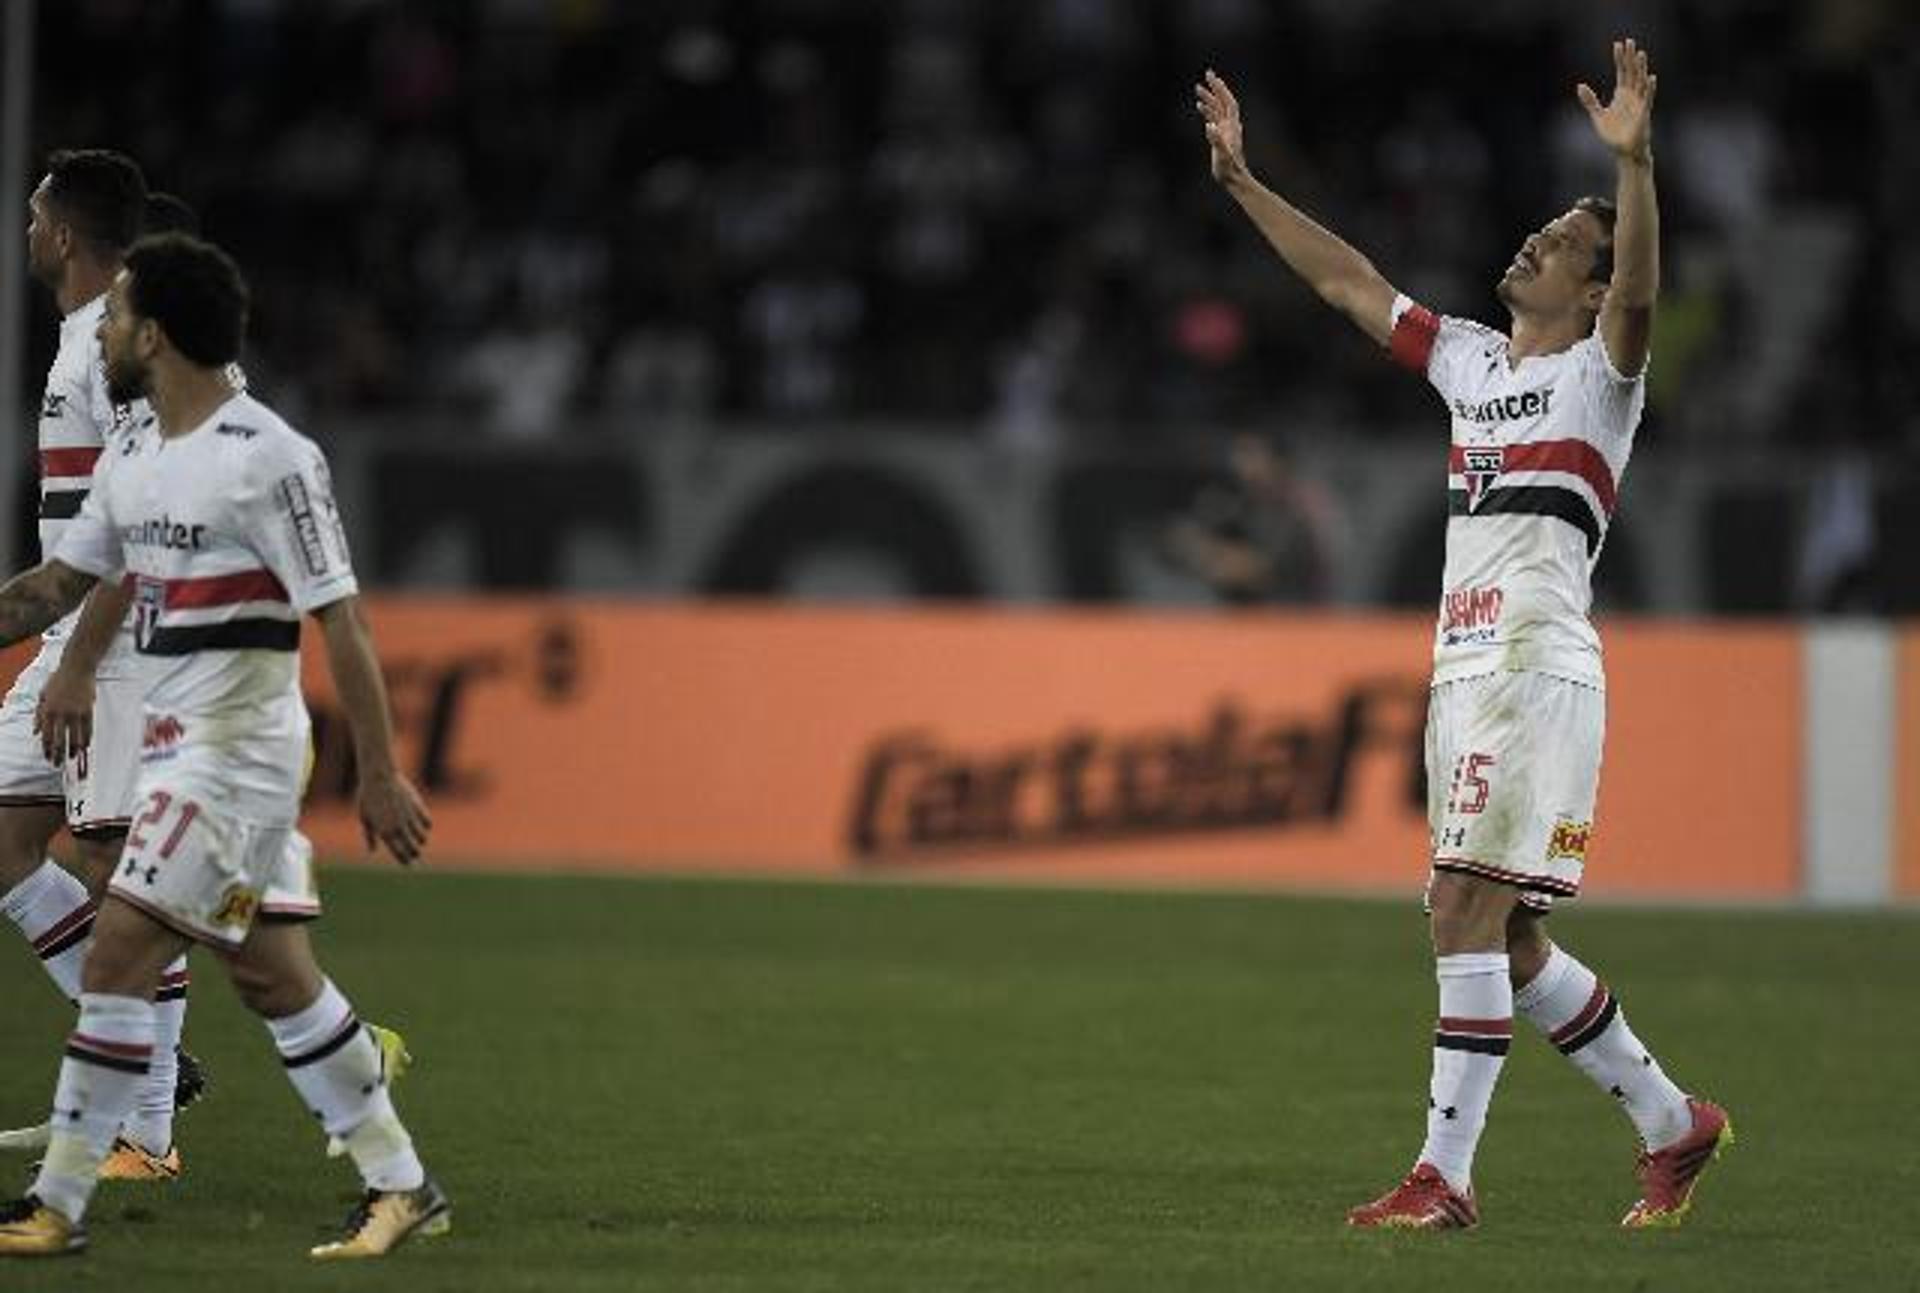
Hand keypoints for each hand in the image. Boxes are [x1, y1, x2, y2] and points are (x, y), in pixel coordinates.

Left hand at [33, 666, 93, 765]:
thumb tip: (36, 732)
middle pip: (59, 740)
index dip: (46, 749)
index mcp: (47, 711)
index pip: (46, 735)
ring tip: (73, 758)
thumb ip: (38, 715)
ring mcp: (75, 713)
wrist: (76, 668)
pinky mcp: (88, 710)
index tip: (48, 757)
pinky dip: (86, 738)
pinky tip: (86, 746)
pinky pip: (87, 729)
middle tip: (58, 764)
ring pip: (75, 737)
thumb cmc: (58, 680)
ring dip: (73, 749)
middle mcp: (60, 714)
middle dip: (58, 754)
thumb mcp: (42, 696)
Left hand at [357, 768, 431, 865]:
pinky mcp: (418, 807)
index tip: (408, 864)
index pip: (399, 854)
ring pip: (422, 837)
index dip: (405, 861)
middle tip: (415, 855)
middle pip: (413, 849)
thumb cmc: (367, 796)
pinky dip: (426, 827)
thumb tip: (372, 851)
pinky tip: (422, 826)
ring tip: (418, 840)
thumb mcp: (365, 818)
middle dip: (415, 854)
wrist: (379, 776)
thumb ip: (370, 837)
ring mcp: (409, 817)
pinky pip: (427, 823)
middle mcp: (398, 827)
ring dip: (420, 841)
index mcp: (384, 832)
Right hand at [1194, 69, 1248, 184]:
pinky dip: (1208, 110)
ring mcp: (1226, 131)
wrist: (1234, 179)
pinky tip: (1200, 106)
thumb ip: (1216, 140)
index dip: (1221, 89)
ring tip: (1197, 88)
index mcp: (1231, 127)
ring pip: (1217, 109)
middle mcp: (1230, 126)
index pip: (1227, 102)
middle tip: (1207, 74)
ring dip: (1209, 98)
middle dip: (1215, 87)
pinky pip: (1214, 118)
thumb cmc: (1228, 169)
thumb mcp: (1222, 155)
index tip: (1212, 77)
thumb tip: (1209, 125)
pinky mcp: (1221, 136)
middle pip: (1223, 101)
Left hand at [1578, 38, 1656, 161]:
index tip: (1617, 44)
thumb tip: (1580, 86)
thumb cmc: (1613, 135)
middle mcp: (1632, 96)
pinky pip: (1647, 99)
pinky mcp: (1643, 114)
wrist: (1624, 152)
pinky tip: (1651, 78)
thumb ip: (1590, 101)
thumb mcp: (1598, 116)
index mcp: (1622, 95)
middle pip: (1632, 72)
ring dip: (1640, 68)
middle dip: (1630, 58)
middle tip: (1629, 41)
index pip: (1622, 72)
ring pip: (1641, 82)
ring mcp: (1639, 104)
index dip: (1619, 59)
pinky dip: (1649, 89)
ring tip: (1640, 54)